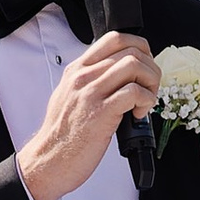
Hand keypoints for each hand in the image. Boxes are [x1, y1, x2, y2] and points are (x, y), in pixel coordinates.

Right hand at [17, 33, 160, 199]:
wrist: (49, 161)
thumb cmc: (62, 135)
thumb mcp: (68, 97)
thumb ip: (88, 82)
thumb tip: (116, 76)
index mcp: (77, 70)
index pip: (114, 38)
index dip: (139, 47)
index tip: (145, 64)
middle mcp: (83, 77)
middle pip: (130, 51)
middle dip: (150, 68)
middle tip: (149, 88)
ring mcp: (91, 93)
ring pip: (134, 66)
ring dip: (151, 82)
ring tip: (145, 101)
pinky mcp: (101, 112)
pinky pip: (134, 92)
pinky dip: (146, 100)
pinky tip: (139, 113)